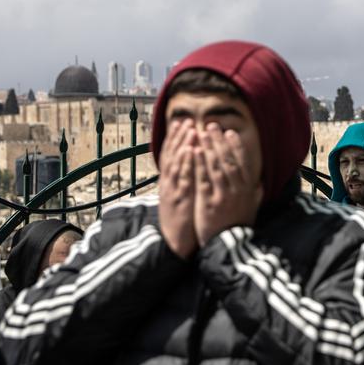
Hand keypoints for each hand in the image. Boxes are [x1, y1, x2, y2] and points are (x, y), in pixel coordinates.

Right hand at [158, 119, 198, 258]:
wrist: (175, 244)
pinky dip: (186, 162)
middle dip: (179, 138)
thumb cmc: (183, 222)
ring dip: (182, 145)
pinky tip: (191, 150)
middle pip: (172, 156)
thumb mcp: (184, 199)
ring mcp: (173, 191)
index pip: (173, 156)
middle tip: (185, 120)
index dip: (176, 140)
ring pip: (177, 163)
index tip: (183, 124)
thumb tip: (193, 171)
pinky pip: (182, 178)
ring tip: (189, 129)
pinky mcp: (179, 199)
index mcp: (171, 183)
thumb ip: (187, 184)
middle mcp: (170, 184)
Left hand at [193, 124, 263, 245]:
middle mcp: (238, 189)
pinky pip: (204, 179)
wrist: (227, 244)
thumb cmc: (238, 225)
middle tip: (212, 126)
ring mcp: (224, 195)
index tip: (230, 133)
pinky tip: (194, 151)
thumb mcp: (252, 207)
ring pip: (216, 166)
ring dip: (209, 148)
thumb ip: (255, 192)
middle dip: (220, 142)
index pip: (242, 163)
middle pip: (228, 160)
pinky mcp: (209, 202)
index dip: (236, 147)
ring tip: (202, 133)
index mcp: (248, 189)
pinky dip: (199, 163)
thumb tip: (259, 180)